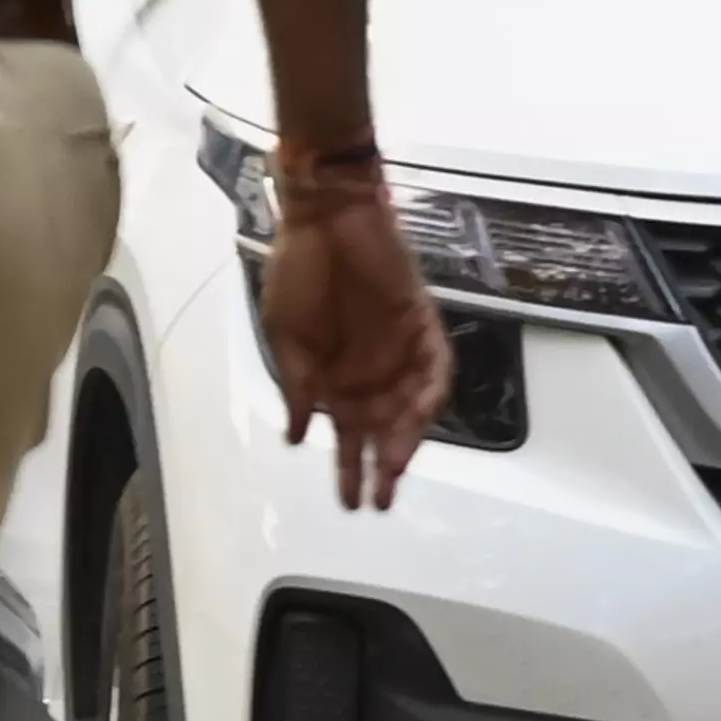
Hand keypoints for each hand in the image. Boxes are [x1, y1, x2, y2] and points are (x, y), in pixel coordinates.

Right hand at [257, 187, 450, 509]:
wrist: (325, 218)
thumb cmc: (298, 269)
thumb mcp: (284, 335)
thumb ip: (296, 385)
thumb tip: (295, 435)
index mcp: (334, 374)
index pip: (347, 433)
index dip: (348, 468)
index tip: (347, 502)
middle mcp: (371, 369)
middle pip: (383, 430)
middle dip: (380, 468)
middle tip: (377, 503)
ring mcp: (399, 349)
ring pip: (411, 408)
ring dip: (405, 440)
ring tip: (393, 471)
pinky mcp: (422, 325)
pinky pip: (436, 369)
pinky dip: (429, 393)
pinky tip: (417, 417)